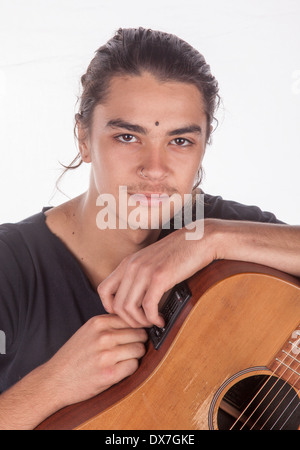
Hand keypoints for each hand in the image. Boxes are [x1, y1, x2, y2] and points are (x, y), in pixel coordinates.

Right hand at [44, 314, 147, 407]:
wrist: (54, 380)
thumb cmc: (73, 356)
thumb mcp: (88, 331)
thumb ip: (110, 325)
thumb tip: (138, 323)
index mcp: (98, 322)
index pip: (132, 319)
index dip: (135, 329)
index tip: (131, 337)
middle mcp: (103, 336)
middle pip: (140, 334)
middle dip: (137, 342)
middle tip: (127, 350)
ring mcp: (106, 355)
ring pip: (139, 349)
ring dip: (135, 356)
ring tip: (122, 360)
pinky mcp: (109, 374)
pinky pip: (134, 366)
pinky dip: (130, 369)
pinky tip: (118, 370)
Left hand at [97, 220, 215, 327]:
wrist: (199, 239)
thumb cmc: (179, 252)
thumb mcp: (151, 260)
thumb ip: (139, 274)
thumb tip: (134, 297)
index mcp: (128, 262)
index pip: (103, 290)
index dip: (110, 308)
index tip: (125, 314)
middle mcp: (132, 266)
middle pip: (116, 305)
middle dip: (129, 321)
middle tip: (143, 324)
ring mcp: (145, 271)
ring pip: (129, 308)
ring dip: (141, 322)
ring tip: (152, 322)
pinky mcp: (160, 278)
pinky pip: (148, 307)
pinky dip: (153, 319)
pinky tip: (161, 319)